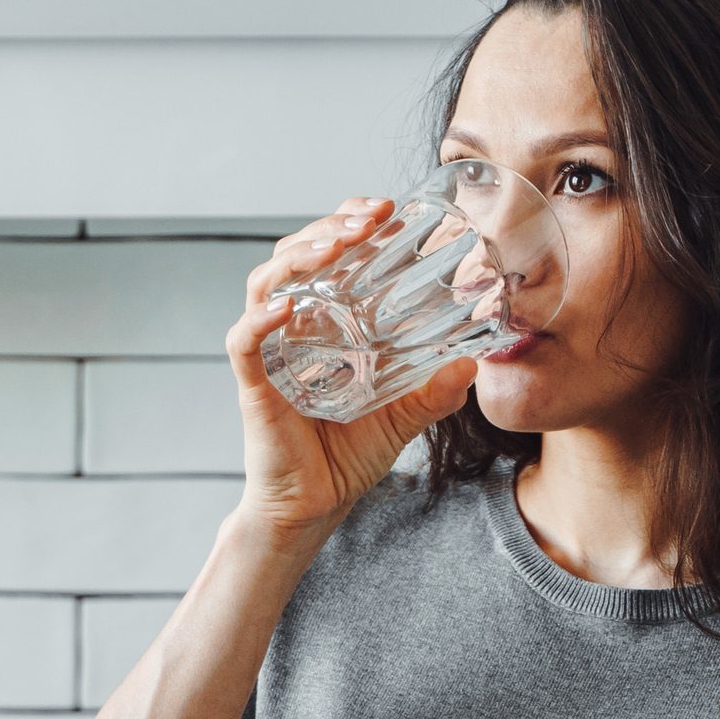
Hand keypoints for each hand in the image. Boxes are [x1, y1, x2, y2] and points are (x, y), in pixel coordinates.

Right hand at [225, 199, 480, 554]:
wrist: (314, 508)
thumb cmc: (345, 459)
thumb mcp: (404, 417)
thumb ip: (436, 391)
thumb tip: (474, 362)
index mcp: (322, 323)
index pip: (327, 255)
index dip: (349, 222)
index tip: (386, 210)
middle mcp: (290, 328)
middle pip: (293, 254)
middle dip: (328, 226)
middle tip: (369, 218)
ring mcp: (269, 353)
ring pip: (265, 283)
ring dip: (298, 255)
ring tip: (334, 244)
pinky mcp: (253, 386)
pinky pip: (245, 343)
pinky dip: (261, 319)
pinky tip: (287, 306)